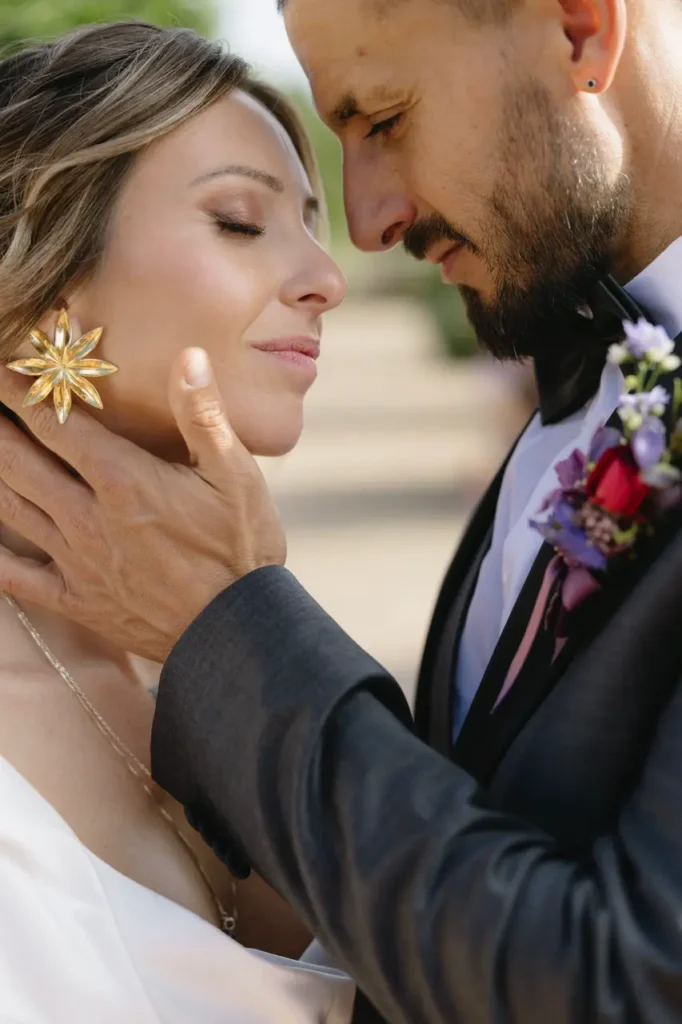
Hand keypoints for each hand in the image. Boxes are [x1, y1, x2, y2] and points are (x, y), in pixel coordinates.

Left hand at [0, 348, 285, 660]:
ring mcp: (76, 560)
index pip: (54, 422)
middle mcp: (87, 516)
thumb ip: (203, 415)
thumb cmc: (240, 546)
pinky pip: (16, 575)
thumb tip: (188, 357)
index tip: (5, 366)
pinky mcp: (76, 599)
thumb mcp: (235, 474)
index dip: (21, 389)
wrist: (235, 629)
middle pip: (16, 459)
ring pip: (9, 507)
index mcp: (122, 479)